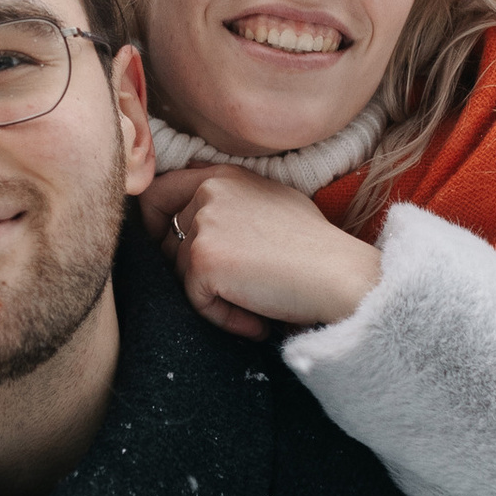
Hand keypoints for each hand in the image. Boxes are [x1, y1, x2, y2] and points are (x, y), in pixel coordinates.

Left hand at [137, 167, 380, 339]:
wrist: (339, 275)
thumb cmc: (315, 247)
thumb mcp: (270, 202)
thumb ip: (229, 199)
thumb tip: (197, 206)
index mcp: (222, 175)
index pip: (159, 193)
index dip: (156, 225)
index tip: (173, 250)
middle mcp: (208, 192)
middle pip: (167, 242)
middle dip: (192, 272)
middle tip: (234, 288)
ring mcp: (203, 225)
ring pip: (180, 274)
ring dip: (215, 297)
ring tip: (259, 302)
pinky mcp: (202, 259)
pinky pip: (196, 301)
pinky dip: (225, 318)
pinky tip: (257, 320)